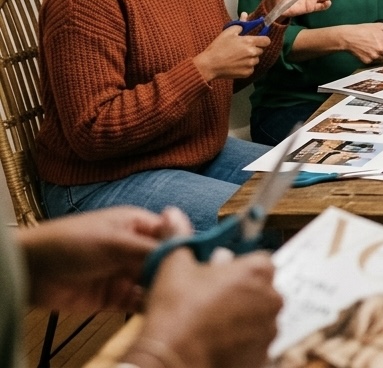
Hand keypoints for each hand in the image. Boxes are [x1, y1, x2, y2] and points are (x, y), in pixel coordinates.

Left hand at [18, 206, 189, 312]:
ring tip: (171, 297)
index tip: (200, 259)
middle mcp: (135, 248)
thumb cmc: (68, 243)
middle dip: (176, 271)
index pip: (172, 233)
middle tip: (187, 283)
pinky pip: (139, 303)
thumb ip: (151, 248)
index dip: (186, 245)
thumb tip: (185, 250)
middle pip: (167, 260)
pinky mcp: (115, 297)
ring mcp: (125, 273)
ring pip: (155, 283)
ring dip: (162, 290)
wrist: (30, 271)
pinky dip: (148, 306)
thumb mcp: (115, 241)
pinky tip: (154, 308)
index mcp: (137, 225)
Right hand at [128, 247, 281, 367]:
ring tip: (211, 324)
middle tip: (212, 301)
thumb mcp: (174, 265)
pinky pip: (255, 342)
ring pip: (259, 317)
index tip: (221, 275)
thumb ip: (180, 237)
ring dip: (243, 318)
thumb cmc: (176, 311)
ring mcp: (270, 329)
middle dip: (242, 293)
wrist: (172, 358)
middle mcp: (272, 298)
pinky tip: (218, 342)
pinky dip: (242, 342)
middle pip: (262, 289)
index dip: (239, 268)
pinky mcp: (263, 354)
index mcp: (258, 271)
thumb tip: (173, 215)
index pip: (259, 261)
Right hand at [193, 24, 270, 81]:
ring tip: (237, 57)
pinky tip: (236, 64)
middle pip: (260, 50)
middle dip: (253, 48)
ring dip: (250, 58)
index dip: (263, 40)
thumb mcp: (228, 32)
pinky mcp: (247, 73)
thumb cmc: (218, 47)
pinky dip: (246, 66)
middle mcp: (252, 53)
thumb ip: (240, 24)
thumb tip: (245, 15)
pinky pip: (251, 68)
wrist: (210, 65)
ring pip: (256, 60)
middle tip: (241, 48)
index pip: (266, 40)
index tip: (257, 40)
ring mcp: (250, 64)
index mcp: (249, 42)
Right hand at [339, 21, 382, 63]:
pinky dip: (373, 58)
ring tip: (374, 48)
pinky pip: (375, 61)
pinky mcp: (368, 61)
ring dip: (382, 55)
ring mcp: (375, 57)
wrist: (348, 37)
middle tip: (382, 45)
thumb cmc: (362, 30)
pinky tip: (368, 51)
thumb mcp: (377, 25)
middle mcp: (381, 50)